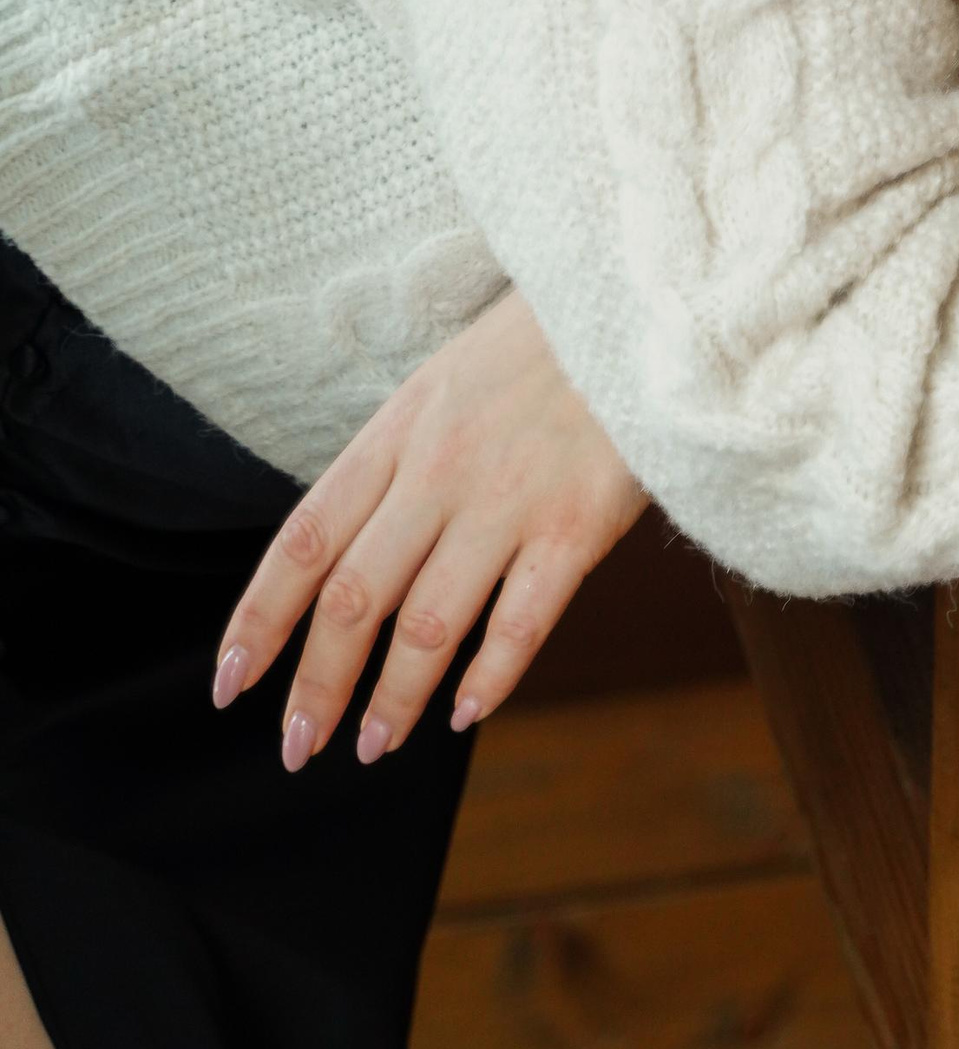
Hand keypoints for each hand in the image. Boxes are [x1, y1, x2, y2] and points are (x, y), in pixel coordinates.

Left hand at [212, 288, 644, 772]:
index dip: (260, 620)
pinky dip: (488, 678)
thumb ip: (397, 466)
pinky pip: (521, 622)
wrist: (636, 302)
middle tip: (298, 746)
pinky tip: (465, 711)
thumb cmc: (539, 349)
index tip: (231, 683)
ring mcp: (510, 499)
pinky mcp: (579, 523)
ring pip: (427, 626)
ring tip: (374, 743)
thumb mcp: (444, 385)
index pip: (305, 541)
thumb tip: (342, 561)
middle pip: (354, 598)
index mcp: (398, 431)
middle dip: (316, 685)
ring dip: (392, 700)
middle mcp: (441, 469)